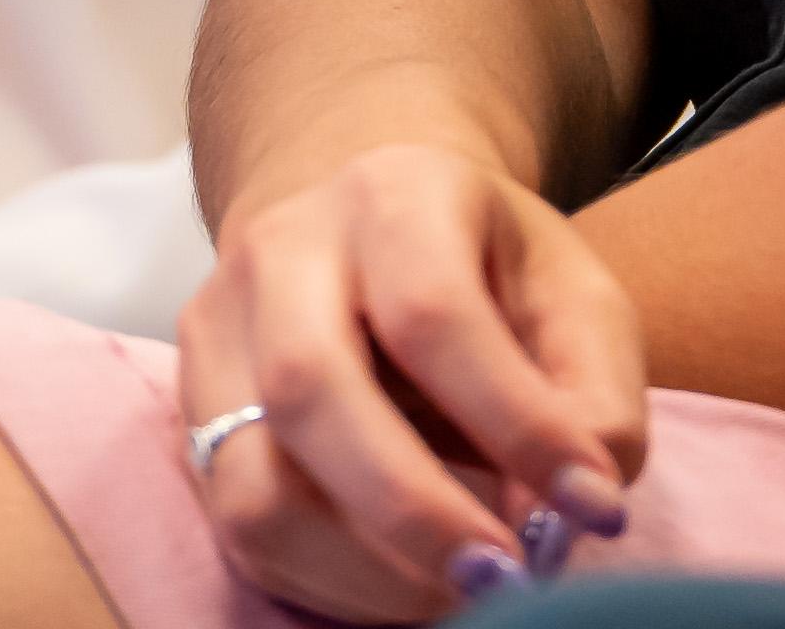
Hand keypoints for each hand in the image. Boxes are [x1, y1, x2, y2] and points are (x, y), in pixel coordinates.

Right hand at [173, 141, 645, 622]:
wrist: (365, 225)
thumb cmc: (487, 272)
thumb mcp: (573, 300)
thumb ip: (594, 397)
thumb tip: (572, 510)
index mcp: (394, 194)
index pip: (433, 311)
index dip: (513, 423)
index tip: (589, 507)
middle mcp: (284, 249)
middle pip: (311, 390)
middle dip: (413, 513)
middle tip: (502, 582)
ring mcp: (219, 331)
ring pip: (254, 481)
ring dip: (363, 570)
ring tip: (455, 595)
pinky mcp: (189, 413)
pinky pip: (237, 527)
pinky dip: (327, 582)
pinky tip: (400, 585)